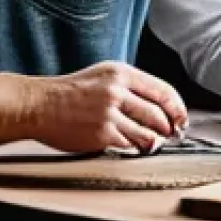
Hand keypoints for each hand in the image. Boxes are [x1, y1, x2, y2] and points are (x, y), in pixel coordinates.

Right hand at [24, 61, 188, 153]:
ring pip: (148, 134)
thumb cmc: (69, 93)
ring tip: (148, 142)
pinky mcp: (102, 134)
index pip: (163, 90)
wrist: (38, 105)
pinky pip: (129, 145)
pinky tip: (125, 142)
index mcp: (120, 73)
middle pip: (159, 115)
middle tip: (167, 135)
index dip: (178, 108)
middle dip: (168, 129)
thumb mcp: (102, 77)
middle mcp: (117, 91)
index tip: (181, 119)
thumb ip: (130, 88)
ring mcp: (109, 113)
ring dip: (152, 141)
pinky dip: (132, 147)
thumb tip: (160, 108)